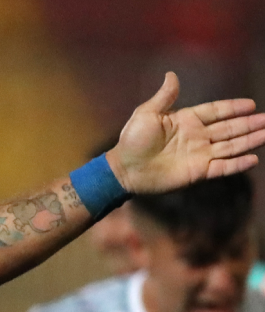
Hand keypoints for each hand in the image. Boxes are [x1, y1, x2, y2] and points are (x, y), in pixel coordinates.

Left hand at [109, 72, 264, 193]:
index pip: (216, 111)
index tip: (251, 104)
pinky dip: (237, 164)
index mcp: (186, 120)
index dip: (233, 108)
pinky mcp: (198, 172)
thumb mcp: (146, 114)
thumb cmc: (133, 140)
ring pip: (230, 146)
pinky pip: (222, 167)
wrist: (124, 169)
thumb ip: (164, 97)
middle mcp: (197, 137)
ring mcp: (199, 155)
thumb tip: (171, 74)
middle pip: (229, 128)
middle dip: (249, 123)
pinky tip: (253, 159)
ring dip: (249, 140)